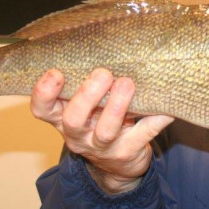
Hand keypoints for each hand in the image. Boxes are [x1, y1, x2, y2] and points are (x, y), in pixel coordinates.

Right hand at [31, 68, 173, 193]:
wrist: (118, 165)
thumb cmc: (98, 121)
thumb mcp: (85, 106)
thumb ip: (84, 83)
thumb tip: (104, 42)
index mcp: (62, 118)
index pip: (42, 109)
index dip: (44, 92)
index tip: (56, 73)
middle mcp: (78, 135)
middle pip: (73, 119)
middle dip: (87, 95)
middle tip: (103, 74)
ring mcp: (103, 147)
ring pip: (106, 130)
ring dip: (117, 106)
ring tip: (127, 84)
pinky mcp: (128, 152)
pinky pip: (144, 134)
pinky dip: (156, 119)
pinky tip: (166, 107)